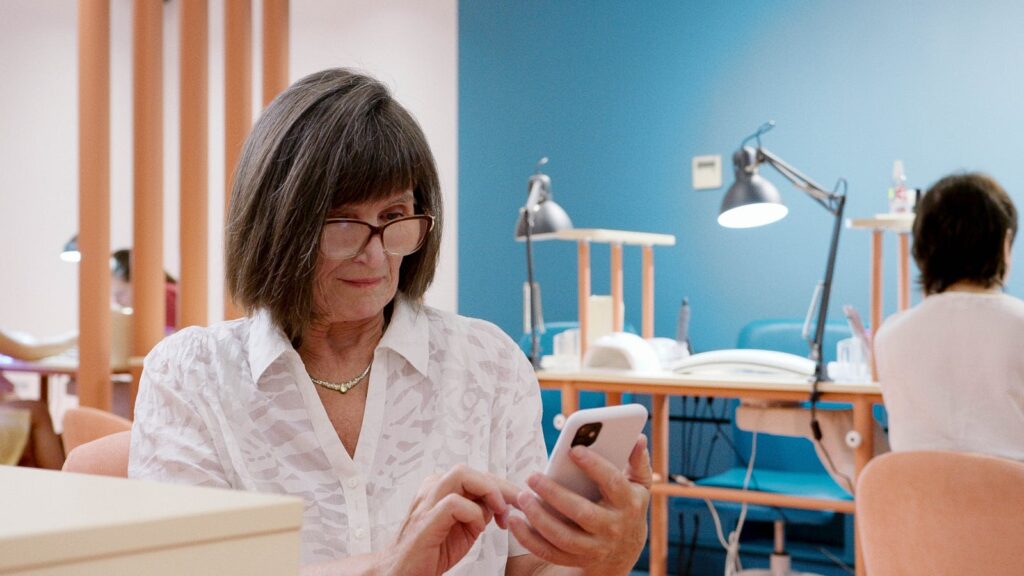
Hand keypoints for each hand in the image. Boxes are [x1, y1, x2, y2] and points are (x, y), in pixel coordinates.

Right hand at [380, 464, 519, 575]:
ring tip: (500, 511)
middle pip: (469, 470)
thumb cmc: (432, 550)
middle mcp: (432, 489)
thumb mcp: (464, 528)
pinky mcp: (425, 520)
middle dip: (500, 485)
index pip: (475, 475)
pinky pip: (454, 503)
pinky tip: (478, 528)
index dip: (501, 486)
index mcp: (440, 488)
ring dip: (487, 490)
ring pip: (460, 474)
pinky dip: (473, 513)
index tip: (520, 501)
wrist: (402, 572)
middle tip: (517, 504)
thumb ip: (479, 510)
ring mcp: (427, 502)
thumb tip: (500, 502)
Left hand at [509, 435, 651, 575]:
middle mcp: (613, 527)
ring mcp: (595, 547)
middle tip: (532, 477)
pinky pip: (550, 552)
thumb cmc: (626, 506)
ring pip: (563, 537)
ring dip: (539, 518)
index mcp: (628, 503)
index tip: (573, 449)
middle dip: (555, 494)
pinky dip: (530, 539)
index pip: (612, 482)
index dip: (594, 465)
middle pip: (582, 512)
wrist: (624, 551)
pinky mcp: (577, 560)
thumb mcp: (638, 485)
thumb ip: (637, 461)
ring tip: (522, 497)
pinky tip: (515, 521)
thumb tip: (639, 437)